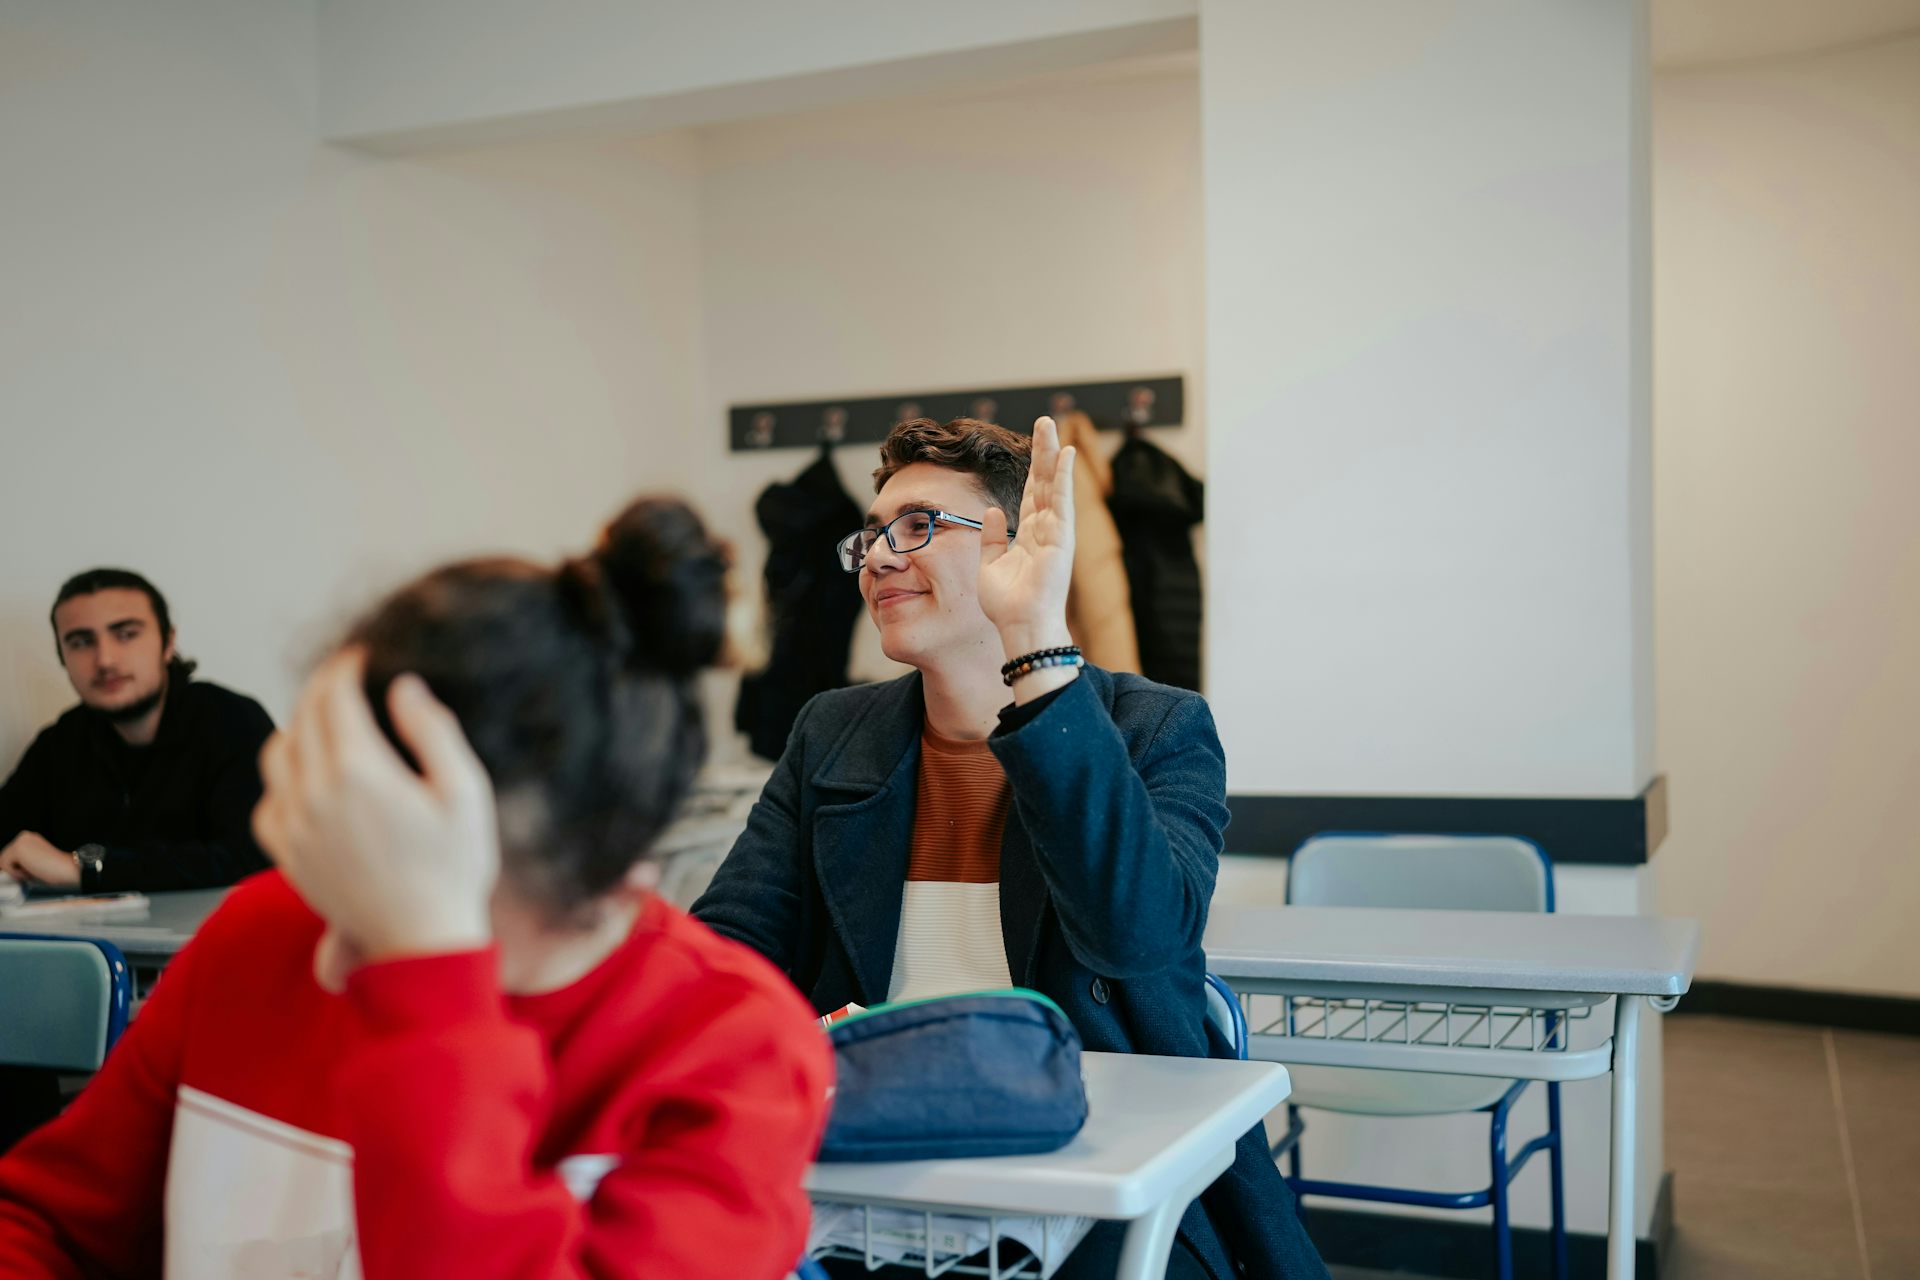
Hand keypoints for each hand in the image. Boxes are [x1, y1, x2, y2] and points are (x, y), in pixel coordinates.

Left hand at [0, 832, 78, 887]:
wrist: (66, 868)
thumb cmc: (56, 869)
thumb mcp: (36, 861)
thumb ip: (22, 861)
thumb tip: (8, 869)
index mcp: (30, 838)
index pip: (11, 855)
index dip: (17, 866)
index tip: (30, 871)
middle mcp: (24, 836)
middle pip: (5, 857)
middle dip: (15, 868)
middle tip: (33, 871)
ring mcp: (20, 841)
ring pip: (4, 861)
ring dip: (16, 871)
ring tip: (33, 870)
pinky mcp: (17, 849)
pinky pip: (5, 866)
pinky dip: (16, 873)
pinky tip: (31, 870)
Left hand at [253, 649, 499, 968]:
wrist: (421, 943)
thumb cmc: (453, 870)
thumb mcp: (466, 792)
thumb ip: (434, 731)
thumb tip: (404, 688)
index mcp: (359, 770)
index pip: (334, 695)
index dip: (346, 666)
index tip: (360, 656)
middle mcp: (314, 793)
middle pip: (304, 716)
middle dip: (323, 687)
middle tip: (345, 677)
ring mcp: (294, 826)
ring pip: (276, 752)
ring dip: (298, 725)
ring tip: (326, 721)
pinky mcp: (286, 855)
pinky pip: (266, 798)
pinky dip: (281, 776)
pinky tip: (307, 777)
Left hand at [978, 415, 1076, 658]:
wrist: (1020, 625)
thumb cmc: (1007, 604)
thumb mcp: (990, 564)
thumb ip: (992, 537)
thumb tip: (991, 510)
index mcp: (1029, 535)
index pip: (1031, 493)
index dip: (1031, 469)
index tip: (1033, 444)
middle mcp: (1045, 529)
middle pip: (1043, 482)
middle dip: (1043, 451)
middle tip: (1044, 421)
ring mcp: (1056, 532)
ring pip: (1053, 484)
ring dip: (1052, 454)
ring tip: (1050, 426)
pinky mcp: (1062, 537)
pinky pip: (1061, 501)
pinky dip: (1063, 476)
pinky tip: (1065, 454)